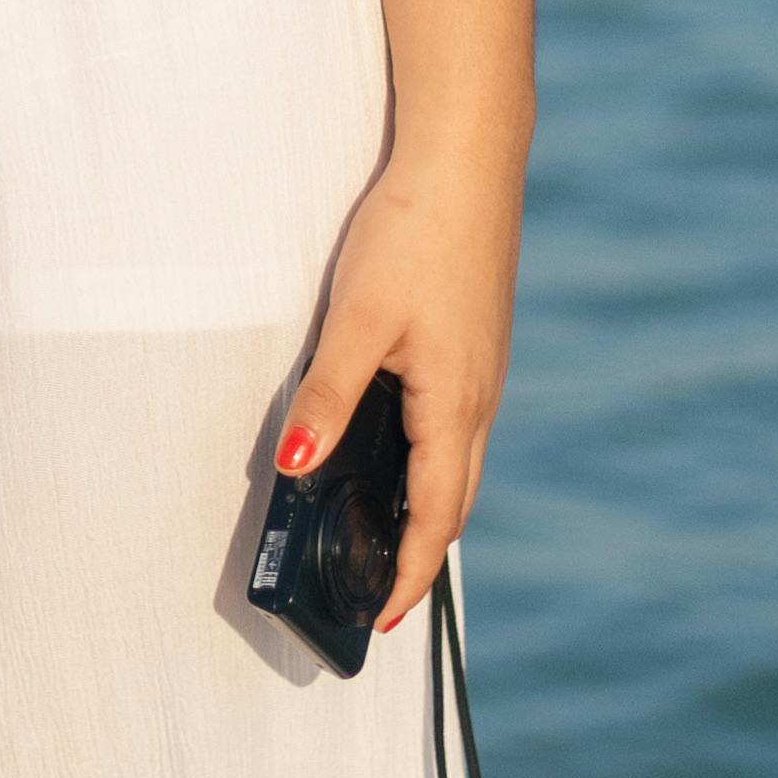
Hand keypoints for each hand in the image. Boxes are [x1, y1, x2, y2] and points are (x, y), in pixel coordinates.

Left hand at [274, 152, 522, 635]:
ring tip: (381, 530)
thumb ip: (326, 398)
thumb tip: (294, 470)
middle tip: (375, 589)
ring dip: (426, 502)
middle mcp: (480, 397)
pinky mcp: (475, 339)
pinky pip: (455, 420)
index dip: (409, 573)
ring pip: (457, 458)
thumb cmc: (414, 233)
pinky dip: (429, 455)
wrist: (466, 157)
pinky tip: (395, 440)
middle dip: (417, 549)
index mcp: (455, 405)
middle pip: (453, 497)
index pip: (437, 518)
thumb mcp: (358, 321)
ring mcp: (483, 367)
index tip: (382, 619)